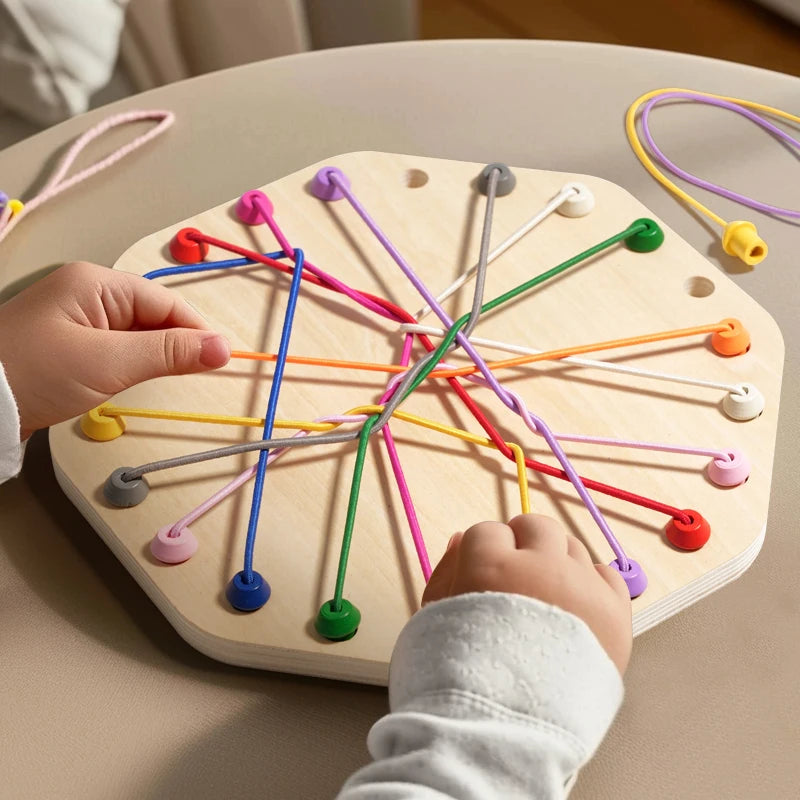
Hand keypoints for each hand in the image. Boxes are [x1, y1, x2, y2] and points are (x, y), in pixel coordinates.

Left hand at [0, 261, 230, 438]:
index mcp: (95, 283)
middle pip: (150, 315)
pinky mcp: (66, 342)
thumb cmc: (38, 375)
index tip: (221, 361)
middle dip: (174, 344)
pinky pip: (114, 346)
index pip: (163, 302)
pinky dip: (130, 363)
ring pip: (134, 333)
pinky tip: (130, 381)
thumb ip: (169, 353)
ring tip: (161, 382)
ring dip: (152, 356)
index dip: (195, 330)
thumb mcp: (109, 363)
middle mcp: (86, 292)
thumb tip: (224, 348)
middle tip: (193, 377)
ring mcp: (74, 317)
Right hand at [422, 514, 631, 674]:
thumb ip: (445, 571)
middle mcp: (541, 567)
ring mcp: (582, 589)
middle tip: (515, 574)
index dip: (482, 553)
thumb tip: (462, 539)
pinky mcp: (615, 615)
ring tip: (544, 599)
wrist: (505, 735)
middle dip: (522, 543)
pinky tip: (575, 607)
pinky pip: (607, 576)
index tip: (482, 574)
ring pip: (572, 547)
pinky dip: (591, 584)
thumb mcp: (432, 621)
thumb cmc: (459, 680)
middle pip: (536, 526)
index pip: (488, 531)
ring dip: (556, 562)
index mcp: (491, 565)